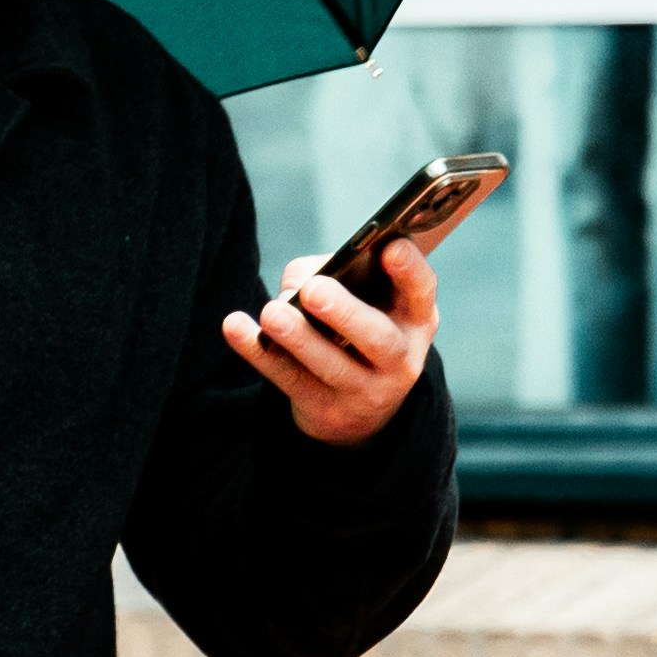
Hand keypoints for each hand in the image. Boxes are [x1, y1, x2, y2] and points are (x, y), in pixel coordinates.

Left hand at [223, 240, 435, 448]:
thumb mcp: (369, 302)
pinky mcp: (324, 409)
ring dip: (298, 338)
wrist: (361, 408)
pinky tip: (235, 327)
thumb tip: (295, 284)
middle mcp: (399, 358)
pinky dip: (259, 353)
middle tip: (314, 289)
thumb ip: (337, 275)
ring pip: (331, 365)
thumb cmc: (360, 328)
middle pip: (377, 338)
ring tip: (272, 313)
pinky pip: (288, 379)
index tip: (390, 247)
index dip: (410, 270)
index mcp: (415, 319)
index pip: (422, 291)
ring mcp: (364, 391)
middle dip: (345, 312)